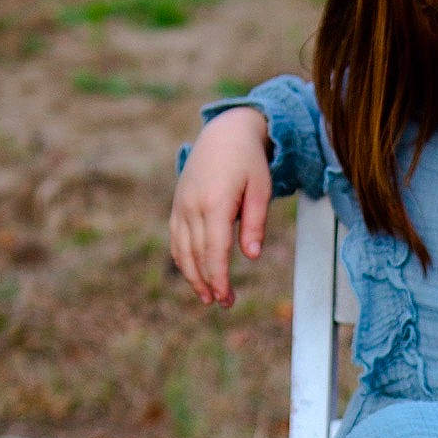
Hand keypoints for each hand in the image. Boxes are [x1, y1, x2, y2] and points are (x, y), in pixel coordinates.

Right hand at [169, 106, 272, 307]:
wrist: (223, 133)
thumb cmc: (249, 162)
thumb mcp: (261, 188)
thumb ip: (256, 223)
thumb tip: (251, 257)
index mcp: (215, 202)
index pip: (215, 250)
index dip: (219, 278)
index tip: (227, 299)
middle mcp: (193, 205)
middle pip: (197, 254)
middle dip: (209, 283)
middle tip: (223, 304)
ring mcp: (181, 205)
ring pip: (182, 250)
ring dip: (193, 276)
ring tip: (208, 297)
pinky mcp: (177, 205)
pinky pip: (176, 239)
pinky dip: (183, 259)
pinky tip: (195, 275)